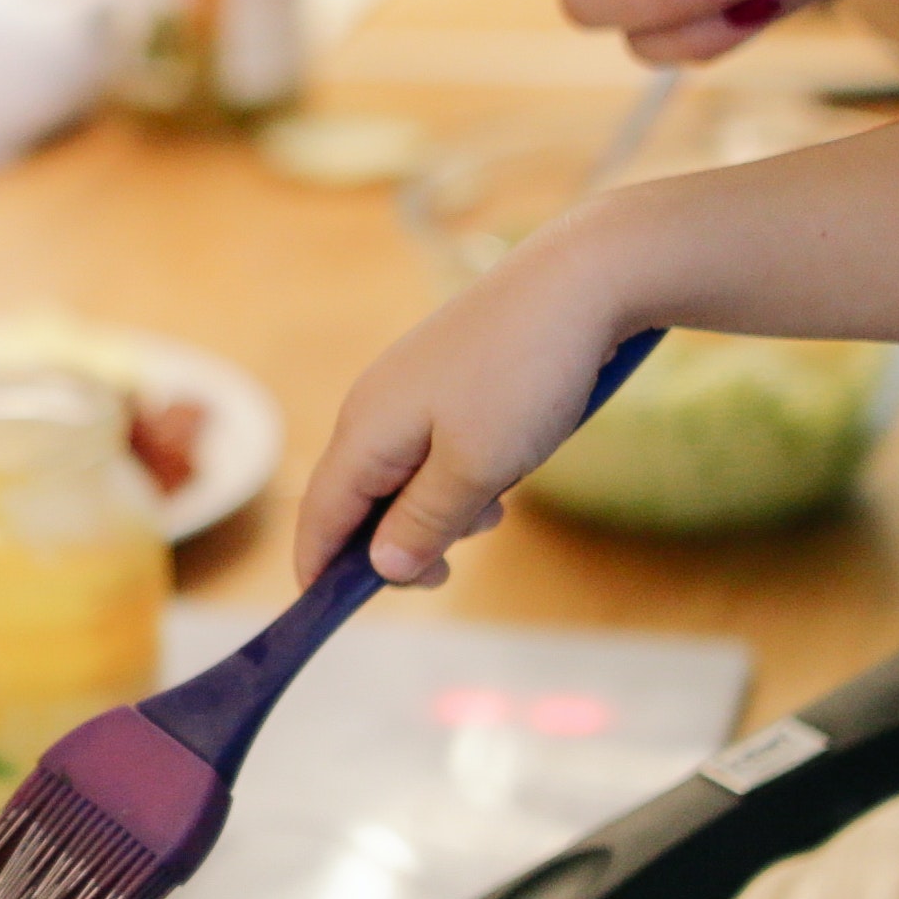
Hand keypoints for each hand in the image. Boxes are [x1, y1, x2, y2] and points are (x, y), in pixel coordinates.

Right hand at [289, 226, 644, 584]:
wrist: (580, 280)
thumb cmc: (523, 375)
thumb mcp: (477, 468)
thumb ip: (423, 523)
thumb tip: (378, 567)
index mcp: (364, 431)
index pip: (318, 518)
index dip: (320, 573)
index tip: (331, 618)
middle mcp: (372, 407)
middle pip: (357, 501)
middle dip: (398, 545)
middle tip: (452, 568)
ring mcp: (407, 388)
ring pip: (401, 477)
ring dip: (439, 511)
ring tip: (496, 509)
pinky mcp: (444, 376)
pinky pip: (431, 447)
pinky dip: (458, 476)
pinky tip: (505, 469)